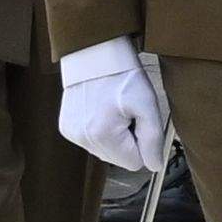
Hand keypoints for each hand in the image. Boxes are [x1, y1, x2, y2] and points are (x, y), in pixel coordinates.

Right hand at [54, 36, 168, 174]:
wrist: (94, 55)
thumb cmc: (122, 76)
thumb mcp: (147, 105)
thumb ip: (153, 139)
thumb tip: (154, 166)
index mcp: (103, 135)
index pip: (134, 162)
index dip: (143, 144)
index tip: (139, 121)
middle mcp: (82, 139)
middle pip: (118, 159)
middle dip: (129, 141)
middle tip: (128, 114)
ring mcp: (72, 134)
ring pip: (106, 152)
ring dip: (115, 137)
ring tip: (115, 111)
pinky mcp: (66, 128)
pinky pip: (92, 142)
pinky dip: (101, 132)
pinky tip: (102, 111)